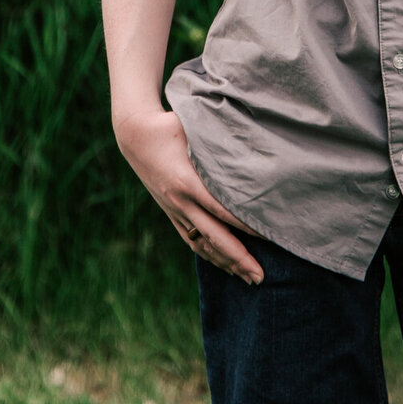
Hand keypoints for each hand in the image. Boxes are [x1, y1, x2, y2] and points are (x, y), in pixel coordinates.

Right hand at [114, 107, 264, 284]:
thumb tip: (250, 150)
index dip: (244, 226)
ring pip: (202, 245)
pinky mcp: (171, 212)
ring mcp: (174, 210)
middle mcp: (180, 202)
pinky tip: (224, 265)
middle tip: (261, 277)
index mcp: (187, 182)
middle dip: (238, 259)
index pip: (222, 211)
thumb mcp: (195, 130)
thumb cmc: (170, 125)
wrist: (135, 134)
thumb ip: (218, 145)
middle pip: (214, 238)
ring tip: (248, 278)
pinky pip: (192, 240)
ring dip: (226, 263)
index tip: (267, 238)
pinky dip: (209, 255)